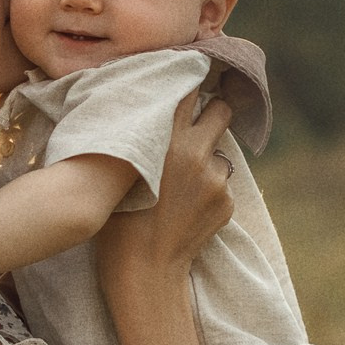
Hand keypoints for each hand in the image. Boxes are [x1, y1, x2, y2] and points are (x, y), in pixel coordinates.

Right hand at [94, 91, 233, 308]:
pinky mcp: (227, 202)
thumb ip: (140, 140)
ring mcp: (216, 179)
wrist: (143, 270)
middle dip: (214, 113)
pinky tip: (187, 209)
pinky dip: (208, 191)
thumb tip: (150, 116)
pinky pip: (221, 185)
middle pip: (222, 111)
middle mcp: (195, 153)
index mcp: (164, 139)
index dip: (192, 81)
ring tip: (181, 185)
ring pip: (220, 154)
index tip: (193, 74)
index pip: (189, 90)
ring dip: (207, 161)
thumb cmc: (116, 221)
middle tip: (200, 121)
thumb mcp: (119, 171)